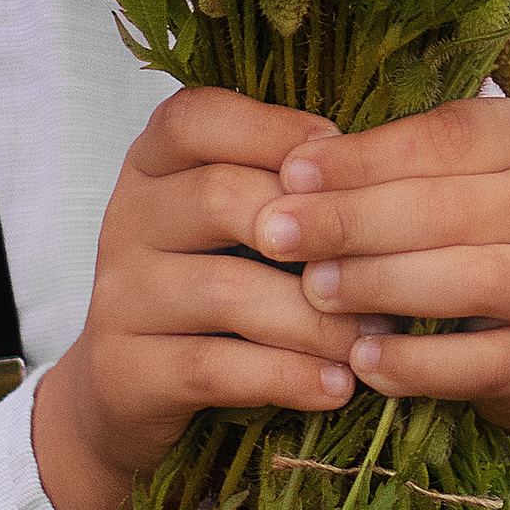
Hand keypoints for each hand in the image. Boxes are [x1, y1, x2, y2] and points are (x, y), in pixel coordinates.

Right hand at [30, 90, 370, 509]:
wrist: (129, 391)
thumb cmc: (212, 284)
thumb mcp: (234, 221)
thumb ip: (288, 186)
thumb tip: (390, 166)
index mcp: (154, 164)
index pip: (195, 117)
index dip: (273, 129)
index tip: (345, 161)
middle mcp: (127, 218)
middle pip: (219, 198)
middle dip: (316, 233)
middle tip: (389, 266)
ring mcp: (119, 297)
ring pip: (224, 291)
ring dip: (315, 318)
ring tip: (375, 338)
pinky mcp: (125, 371)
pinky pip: (213, 368)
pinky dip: (285, 377)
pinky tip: (337, 386)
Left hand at [249, 97, 509, 509]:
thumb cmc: (488, 235)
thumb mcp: (460, 179)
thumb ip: (392, 167)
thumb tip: (291, 172)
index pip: (441, 138)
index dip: (361, 157)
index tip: (288, 172)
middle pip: (444, 210)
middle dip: (349, 222)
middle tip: (274, 235)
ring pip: (463, 281)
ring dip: (378, 284)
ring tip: (312, 289)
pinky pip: (475, 361)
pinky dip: (415, 362)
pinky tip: (362, 358)